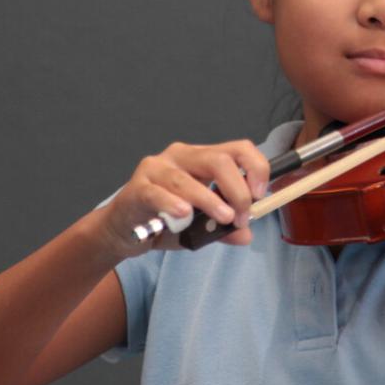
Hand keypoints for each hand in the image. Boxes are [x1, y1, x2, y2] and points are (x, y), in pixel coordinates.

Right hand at [97, 139, 270, 259]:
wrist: (123, 231)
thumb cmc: (164, 220)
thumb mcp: (200, 227)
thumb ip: (222, 228)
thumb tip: (245, 234)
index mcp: (202, 158)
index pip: (237, 149)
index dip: (255, 168)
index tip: (260, 194)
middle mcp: (181, 156)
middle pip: (217, 160)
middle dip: (236, 189)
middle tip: (242, 216)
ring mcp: (156, 169)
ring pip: (187, 179)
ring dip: (209, 200)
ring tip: (224, 218)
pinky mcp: (137, 188)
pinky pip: (157, 193)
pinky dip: (172, 203)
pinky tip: (183, 214)